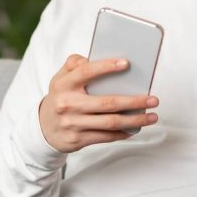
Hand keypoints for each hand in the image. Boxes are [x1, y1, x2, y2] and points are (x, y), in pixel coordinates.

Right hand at [38, 54, 158, 152]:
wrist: (42, 128)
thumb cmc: (60, 97)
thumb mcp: (60, 78)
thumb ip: (74, 64)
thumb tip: (90, 57)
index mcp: (63, 84)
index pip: (86, 72)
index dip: (107, 66)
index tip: (127, 63)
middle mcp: (67, 104)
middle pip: (107, 103)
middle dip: (134, 101)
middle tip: (153, 99)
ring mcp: (72, 124)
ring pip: (110, 122)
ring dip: (135, 120)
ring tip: (153, 116)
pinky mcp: (77, 139)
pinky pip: (106, 136)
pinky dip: (123, 132)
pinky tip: (136, 128)